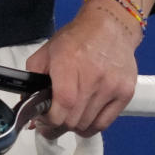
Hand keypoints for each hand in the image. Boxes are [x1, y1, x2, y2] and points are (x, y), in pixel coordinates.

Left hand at [26, 4, 139, 138]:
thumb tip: (29, 108)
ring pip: (87, 125)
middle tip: (50, 121)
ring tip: (66, 117)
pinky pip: (104, 124)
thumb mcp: (46, 53)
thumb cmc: (76, 39)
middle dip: (56, 126)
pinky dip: (90, 127)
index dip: (48, 120)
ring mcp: (112, 87)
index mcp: (69, 65)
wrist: (110, 27)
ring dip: (73, 127)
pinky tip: (82, 119)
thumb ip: (33, 80)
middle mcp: (93, 78)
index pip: (61, 107)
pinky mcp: (125, 94)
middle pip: (72, 121)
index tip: (41, 120)